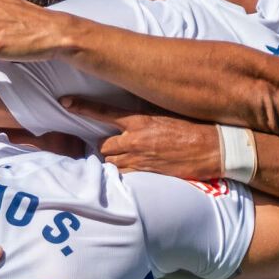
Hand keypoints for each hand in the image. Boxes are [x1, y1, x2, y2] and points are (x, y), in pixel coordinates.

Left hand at [63, 98, 221, 181]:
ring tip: (130, 158)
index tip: (65, 102)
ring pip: (111, 162)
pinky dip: (125, 173)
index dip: (83, 107)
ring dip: (115, 161)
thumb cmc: (193, 128)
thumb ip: (145, 114)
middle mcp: (135, 138)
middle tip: (119, 146)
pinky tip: (135, 169)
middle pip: (104, 145)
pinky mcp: (146, 173)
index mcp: (140, 119)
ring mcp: (139, 158)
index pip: (104, 111)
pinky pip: (124, 175)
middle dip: (107, 147)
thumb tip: (131, 116)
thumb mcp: (167, 113)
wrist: (213, 148)